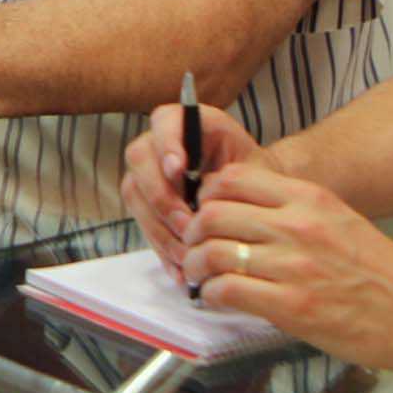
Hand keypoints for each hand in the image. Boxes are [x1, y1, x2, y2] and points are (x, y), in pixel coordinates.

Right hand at [119, 99, 265, 265]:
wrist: (256, 198)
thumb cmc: (256, 178)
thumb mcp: (253, 168)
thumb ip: (231, 173)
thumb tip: (203, 194)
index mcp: (187, 121)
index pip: (164, 122)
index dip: (167, 145)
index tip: (179, 170)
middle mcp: (159, 143)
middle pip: (139, 160)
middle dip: (161, 196)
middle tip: (187, 224)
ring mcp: (147, 173)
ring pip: (135, 196)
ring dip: (160, 228)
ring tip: (188, 254)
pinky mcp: (145, 204)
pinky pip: (142, 224)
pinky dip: (162, 249)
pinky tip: (181, 270)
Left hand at [178, 161, 392, 373]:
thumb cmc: (382, 274)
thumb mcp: (337, 222)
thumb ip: (292, 213)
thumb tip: (240, 215)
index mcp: (310, 199)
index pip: (232, 178)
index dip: (206, 196)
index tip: (203, 213)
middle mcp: (298, 225)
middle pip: (212, 212)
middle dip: (191, 232)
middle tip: (193, 248)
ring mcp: (294, 265)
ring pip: (210, 252)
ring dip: (194, 267)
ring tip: (200, 277)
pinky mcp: (292, 305)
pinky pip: (226, 291)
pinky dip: (212, 296)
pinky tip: (220, 300)